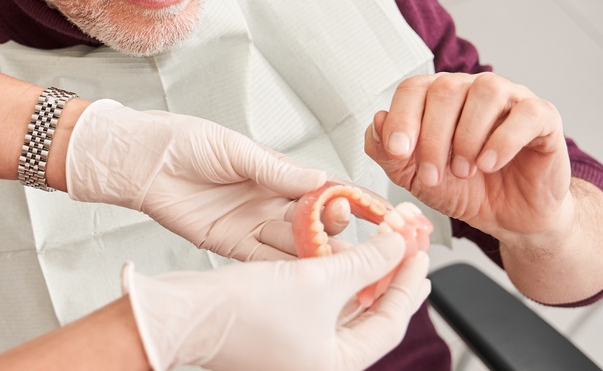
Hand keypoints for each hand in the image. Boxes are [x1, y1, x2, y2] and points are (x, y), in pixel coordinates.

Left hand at [64, 99, 350, 260]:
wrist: (140, 160)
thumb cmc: (182, 142)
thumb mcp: (234, 149)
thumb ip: (275, 170)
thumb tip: (319, 179)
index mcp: (275, 171)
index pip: (323, 186)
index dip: (351, 197)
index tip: (378, 207)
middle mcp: (268, 200)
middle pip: (313, 219)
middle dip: (332, 224)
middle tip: (341, 223)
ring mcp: (251, 224)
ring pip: (293, 243)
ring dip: (314, 251)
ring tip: (335, 256)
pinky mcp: (230, 245)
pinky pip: (263, 259)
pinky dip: (284, 267)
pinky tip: (304, 273)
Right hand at [123, 233, 430, 370]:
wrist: (183, 313)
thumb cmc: (242, 311)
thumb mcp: (317, 279)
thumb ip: (367, 261)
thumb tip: (399, 244)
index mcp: (336, 366)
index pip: (390, 321)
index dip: (408, 280)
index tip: (419, 249)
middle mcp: (319, 362)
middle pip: (371, 316)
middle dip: (389, 277)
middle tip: (408, 246)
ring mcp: (299, 349)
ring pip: (345, 307)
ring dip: (362, 273)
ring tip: (381, 243)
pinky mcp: (280, 331)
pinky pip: (320, 303)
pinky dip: (333, 277)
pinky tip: (342, 253)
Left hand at [365, 73, 573, 243]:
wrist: (510, 218)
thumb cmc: (465, 190)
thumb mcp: (416, 178)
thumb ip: (389, 154)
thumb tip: (376, 120)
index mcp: (440, 98)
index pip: (414, 88)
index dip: (401, 117)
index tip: (397, 152)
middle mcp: (474, 89)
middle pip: (446, 88)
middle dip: (433, 136)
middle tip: (434, 175)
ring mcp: (511, 99)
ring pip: (486, 91)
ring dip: (467, 136)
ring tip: (464, 170)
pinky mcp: (544, 118)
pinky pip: (526, 113)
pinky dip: (504, 140)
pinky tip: (490, 164)